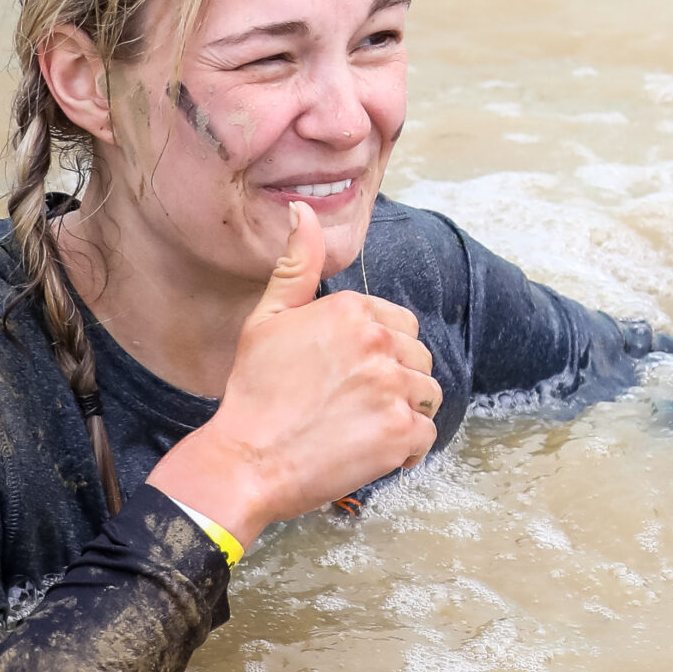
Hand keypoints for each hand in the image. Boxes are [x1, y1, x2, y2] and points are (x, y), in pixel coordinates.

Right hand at [147, 202, 440, 546]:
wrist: (245, 461)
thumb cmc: (254, 393)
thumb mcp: (268, 318)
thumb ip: (297, 264)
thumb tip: (304, 211)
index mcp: (352, 310)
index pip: (401, 327)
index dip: (379, 355)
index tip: (346, 377)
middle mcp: (378, 342)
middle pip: (419, 360)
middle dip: (395, 382)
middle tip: (348, 405)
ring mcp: (393, 387)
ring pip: (427, 396)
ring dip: (402, 414)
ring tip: (358, 427)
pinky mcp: (402, 431)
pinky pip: (426, 436)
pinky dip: (405, 450)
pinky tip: (368, 451)